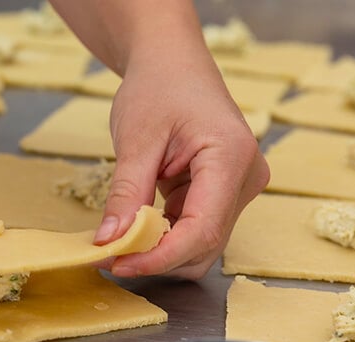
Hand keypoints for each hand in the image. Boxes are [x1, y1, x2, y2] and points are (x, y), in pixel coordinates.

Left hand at [94, 41, 269, 279]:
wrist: (172, 65)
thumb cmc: (158, 88)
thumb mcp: (135, 139)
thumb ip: (126, 193)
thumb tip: (109, 241)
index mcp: (231, 157)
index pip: (202, 229)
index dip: (160, 257)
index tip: (120, 263)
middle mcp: (245, 179)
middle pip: (204, 245)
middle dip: (157, 259)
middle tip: (110, 256)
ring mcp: (237, 190)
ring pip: (200, 246)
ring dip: (160, 252)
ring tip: (119, 242)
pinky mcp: (222, 196)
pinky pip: (194, 231)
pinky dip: (164, 238)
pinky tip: (135, 230)